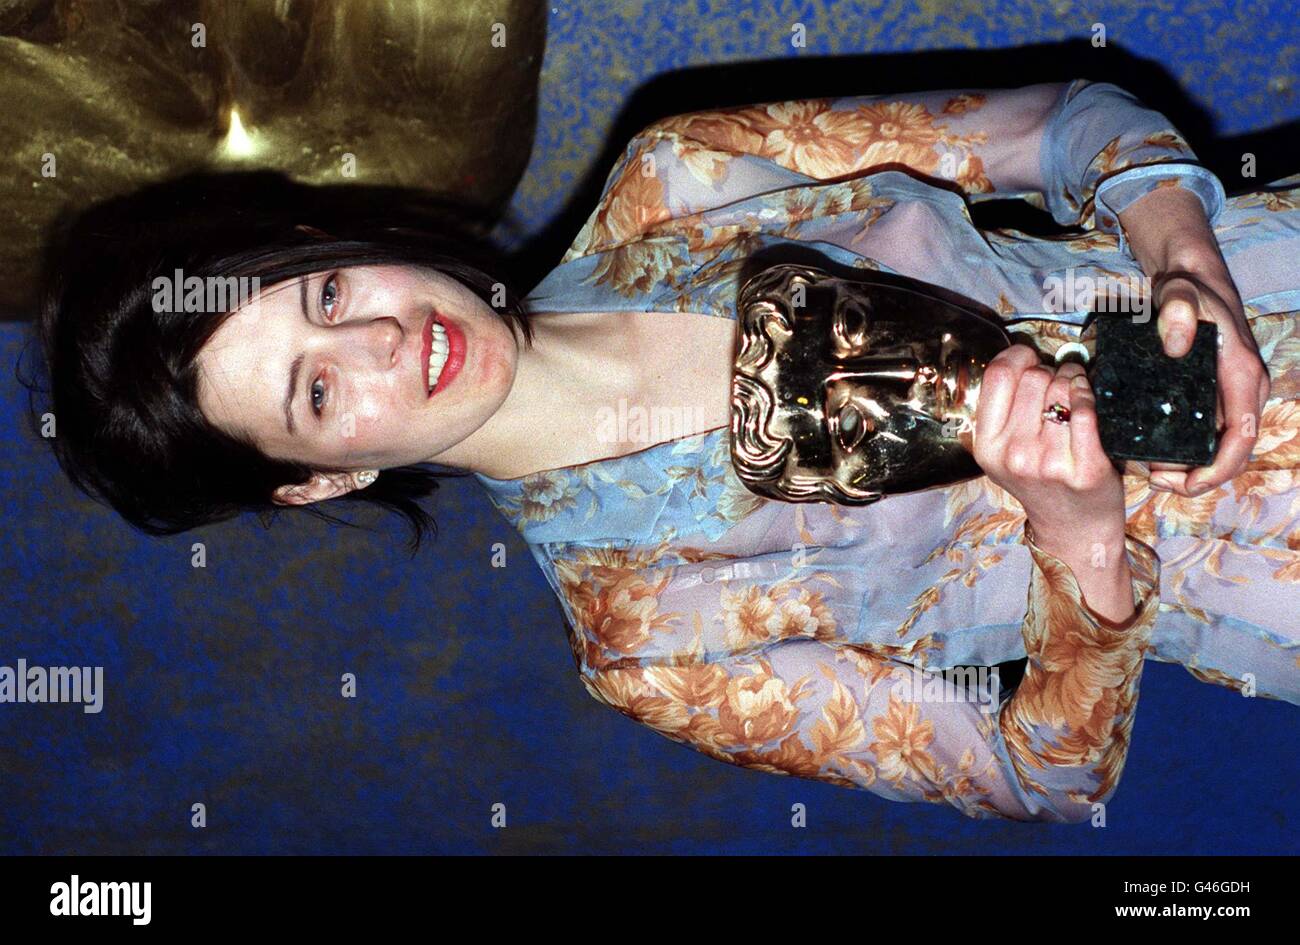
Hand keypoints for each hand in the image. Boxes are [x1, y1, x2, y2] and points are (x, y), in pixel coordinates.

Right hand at [973, 344, 1124, 541]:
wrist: (1072, 529)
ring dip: (1072, 381)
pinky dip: (1089, 396)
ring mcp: (1048, 463)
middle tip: (1055, 384)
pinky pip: (1086, 411)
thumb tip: (1026, 358)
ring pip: (1062, 388)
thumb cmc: (1041, 483)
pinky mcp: (1085, 469)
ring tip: (1073, 393)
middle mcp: (1013, 455)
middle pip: (1033, 378)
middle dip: (1048, 372)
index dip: (1017, 356)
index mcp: (987, 446)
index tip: (1029, 359)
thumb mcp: (1004, 452)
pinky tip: (1087, 397)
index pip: (997, 376)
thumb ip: (1005, 411)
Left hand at [1148, 267, 1269, 496]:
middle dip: (1195, 477)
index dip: (1216, 470)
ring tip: (1146, 469)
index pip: (1241, 439)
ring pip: (1217, 448)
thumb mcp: (1180, 293)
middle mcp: (1243, 392)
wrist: (1191, 282)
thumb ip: (1178, 310)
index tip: (1182, 483)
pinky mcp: (1213, 396)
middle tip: (1152, 479)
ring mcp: (1229, 396)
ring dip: (1187, 468)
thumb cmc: (1189, 289)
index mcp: (1243, 378)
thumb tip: (1175, 347)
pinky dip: (1182, 451)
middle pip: (1229, 453)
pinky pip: (1205, 435)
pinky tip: (1151, 452)